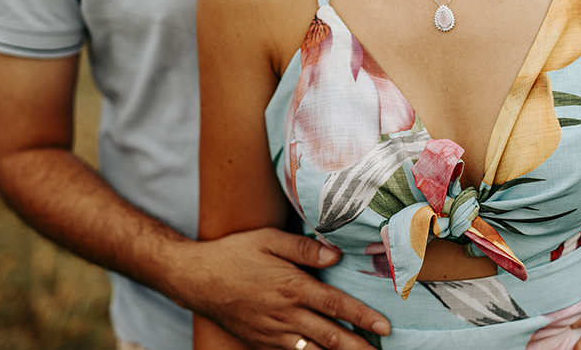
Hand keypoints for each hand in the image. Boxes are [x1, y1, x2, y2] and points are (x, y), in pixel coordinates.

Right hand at [181, 227, 389, 349]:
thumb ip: (304, 248)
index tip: (384, 326)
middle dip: (359, 348)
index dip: (362, 317)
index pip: (336, 306)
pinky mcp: (262, 343)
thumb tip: (336, 254)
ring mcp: (273, 333)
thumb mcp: (269, 240)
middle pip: (330, 337)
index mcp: (292, 287)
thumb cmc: (235, 253)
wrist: (196, 279)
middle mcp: (285, 315)